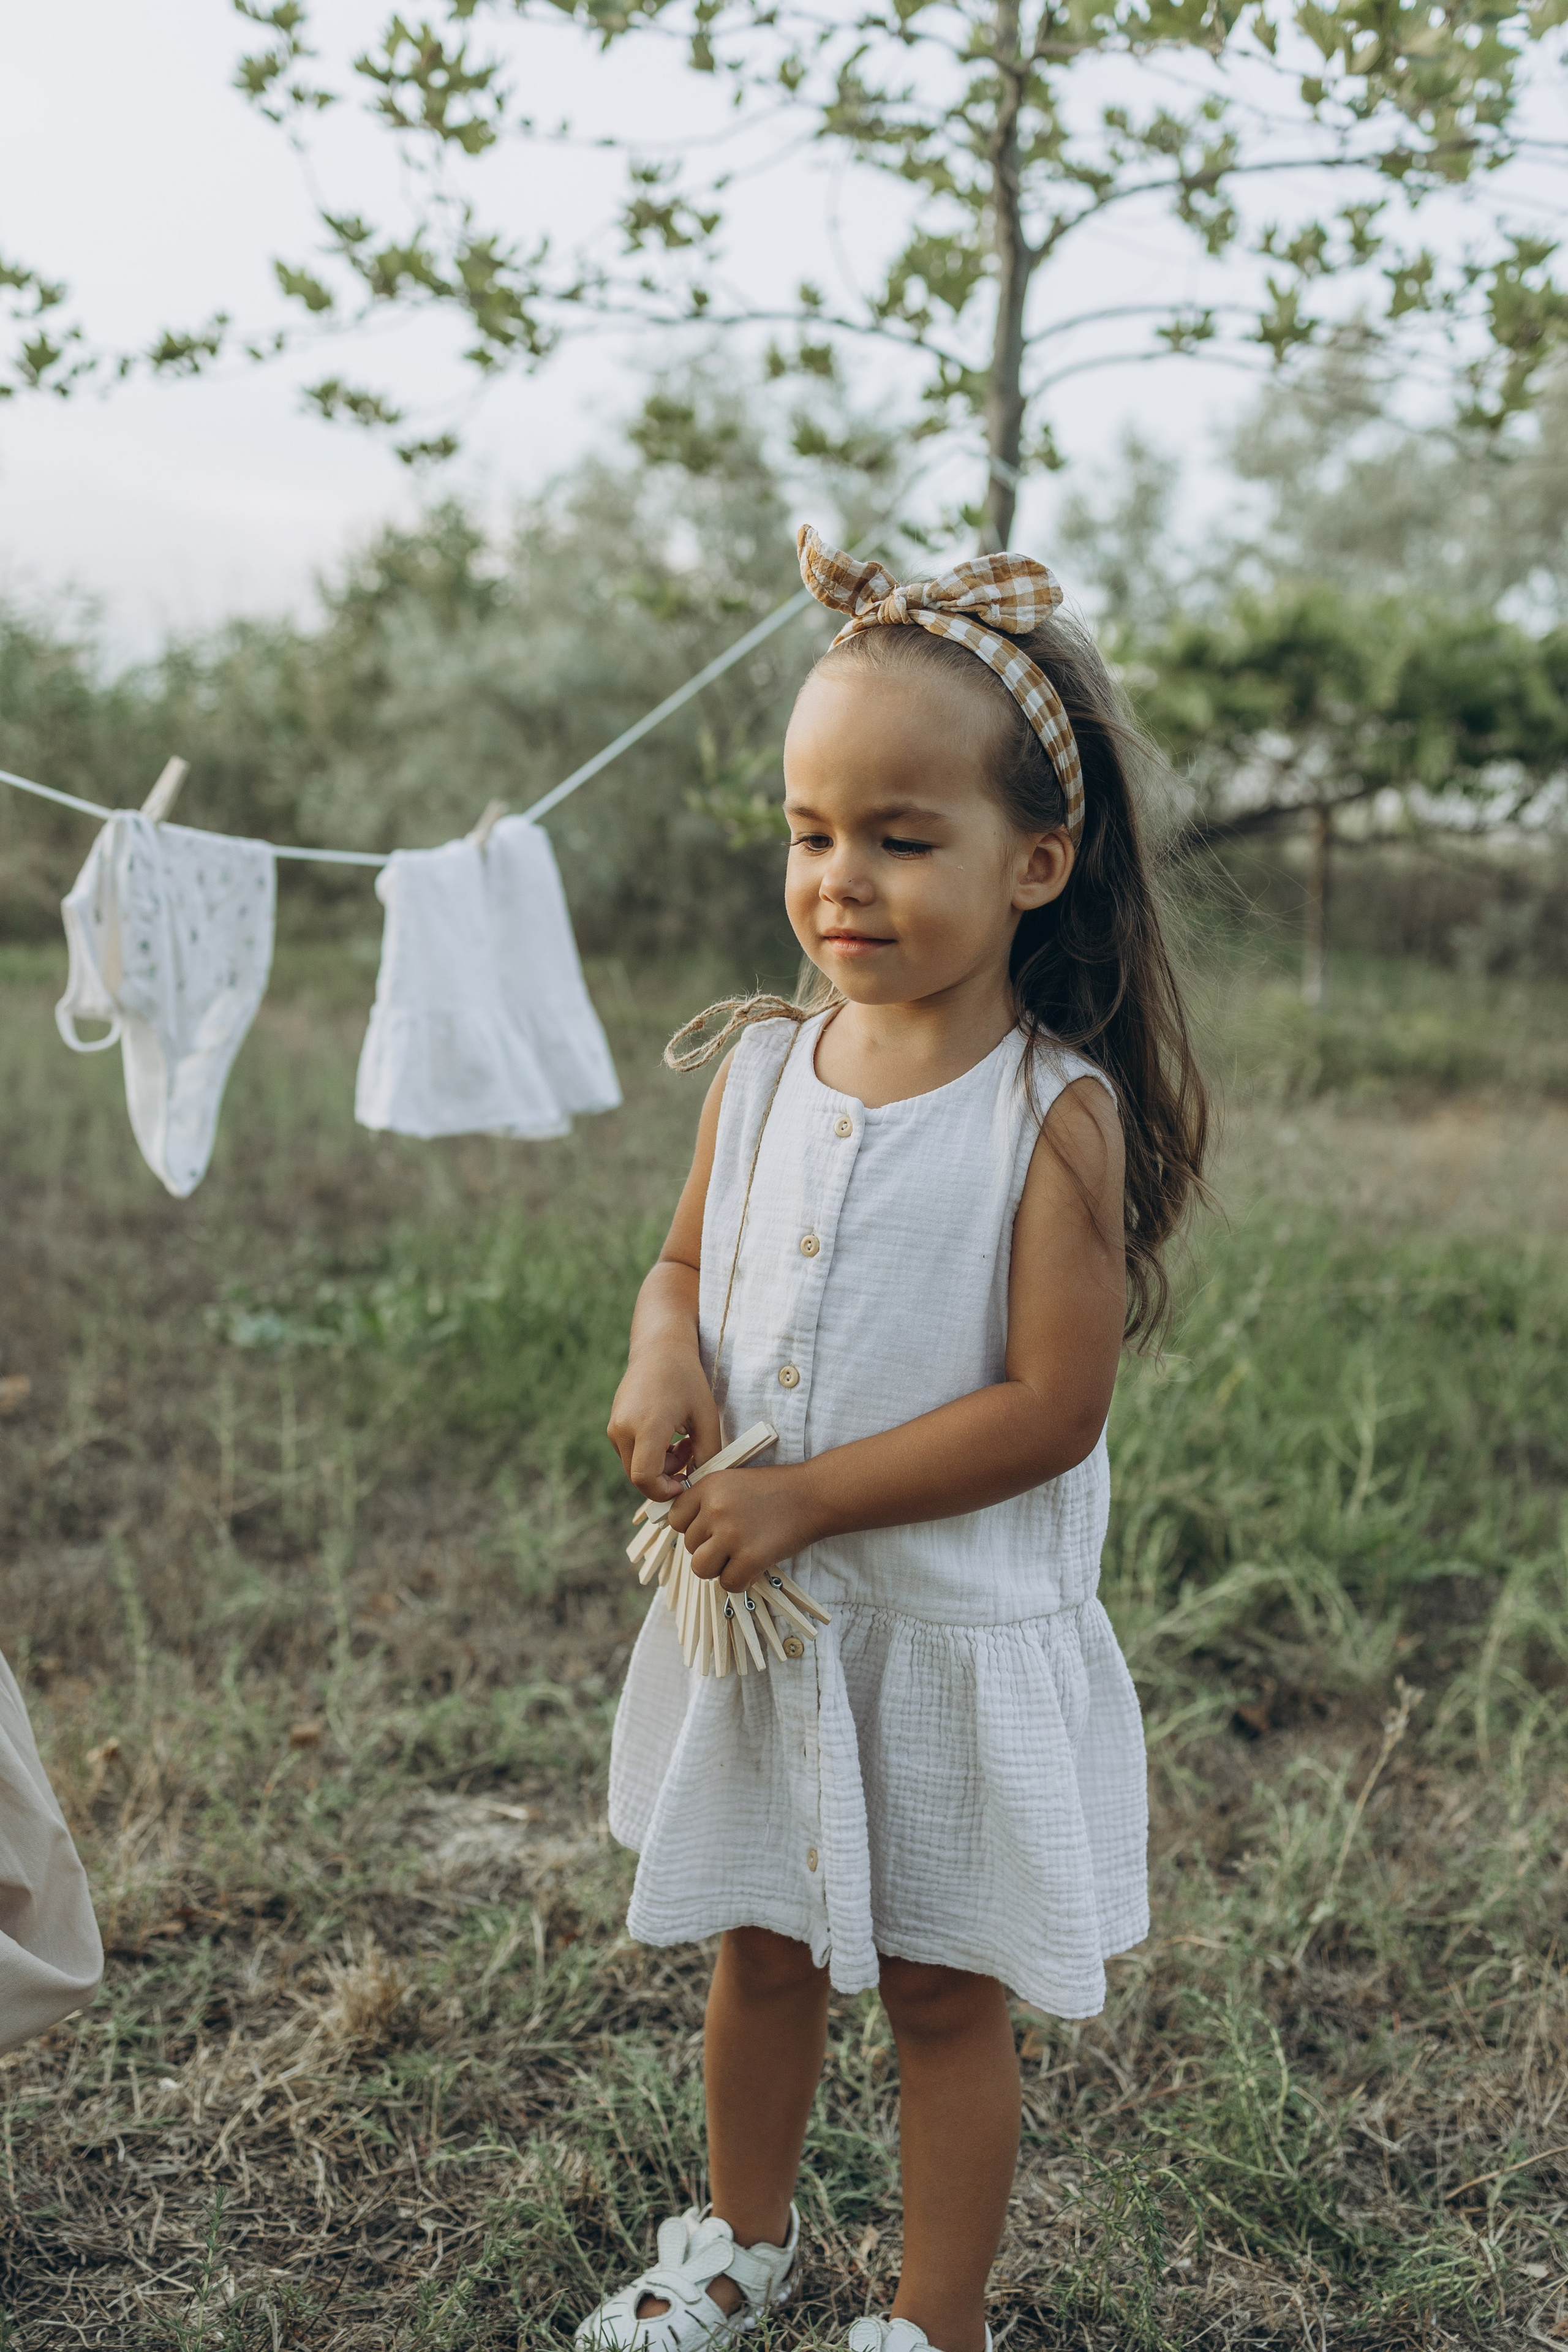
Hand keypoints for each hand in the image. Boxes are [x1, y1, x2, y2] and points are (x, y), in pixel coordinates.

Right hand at [607, 1347, 722, 1500]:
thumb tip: (701, 1481)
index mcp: (647, 1426)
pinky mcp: (613, 1425)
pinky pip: (630, 1454)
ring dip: (660, 1466)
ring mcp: (614, 1427)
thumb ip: (708, 1453)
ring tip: (684, 1443)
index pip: (645, 1478)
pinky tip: (669, 1436)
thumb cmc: (687, 1379)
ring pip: (634, 1467)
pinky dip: (650, 1455)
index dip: (665, 1491)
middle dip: (666, 1478)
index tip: (686, 1483)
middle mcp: (623, 1429)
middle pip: (639, 1477)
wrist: (659, 1348)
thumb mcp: (707, 1416)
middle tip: (691, 1455)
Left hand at [665, 1465, 820, 1592]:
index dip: (692, 1528)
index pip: (675, 1519)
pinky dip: (741, 1580)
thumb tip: (685, 1532)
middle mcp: (715, 1508)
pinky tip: (754, 1566)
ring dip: (718, 1568)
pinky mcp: (750, 1557)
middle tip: (735, 1541)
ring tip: (739, 1556)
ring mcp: (732, 1533)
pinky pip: (728, 1583)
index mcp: (709, 1486)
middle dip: (709, 1548)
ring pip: (700, 1567)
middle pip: (688, 1545)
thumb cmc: (775, 1490)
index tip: (712, 1528)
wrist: (813, 1495)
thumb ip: (707, 1501)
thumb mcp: (733, 1481)